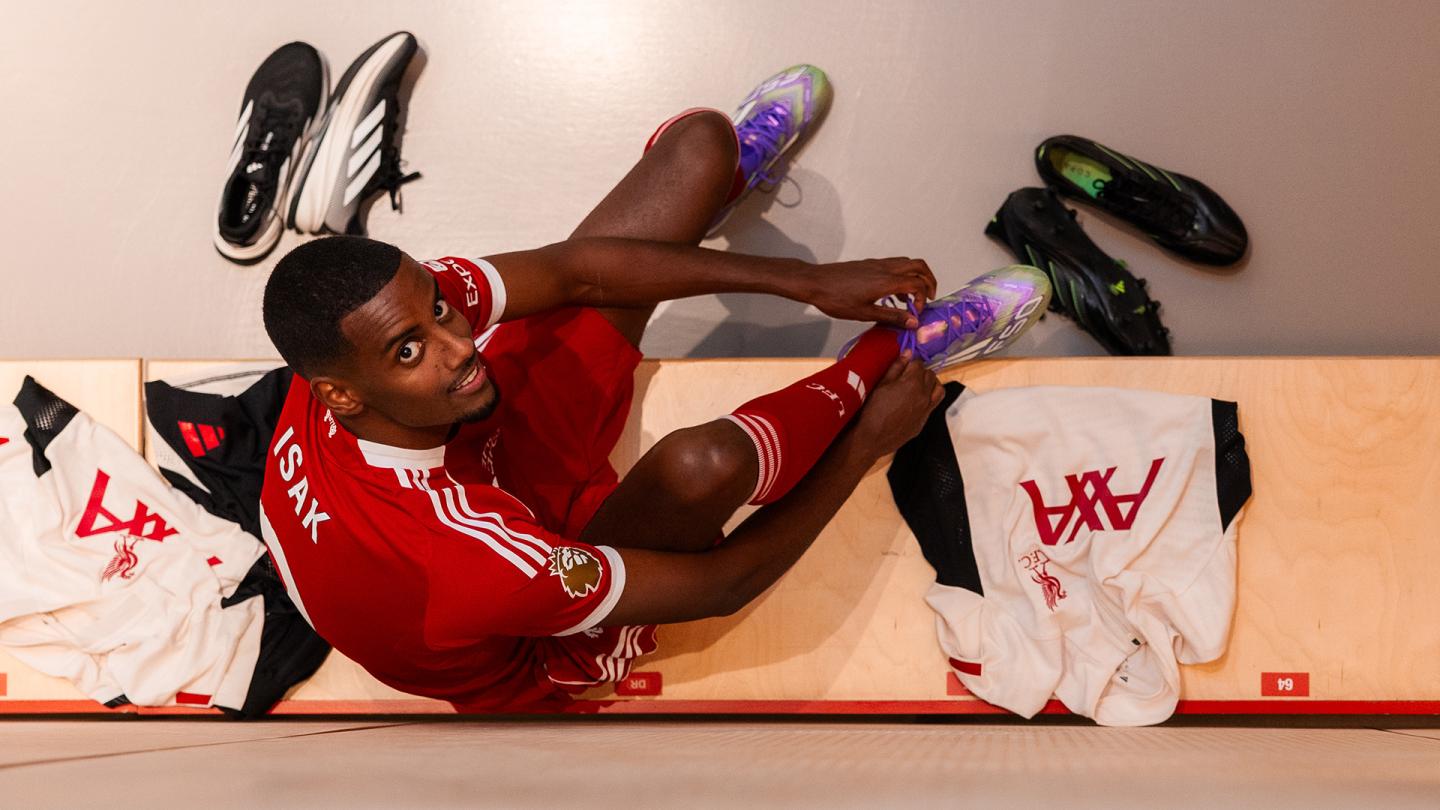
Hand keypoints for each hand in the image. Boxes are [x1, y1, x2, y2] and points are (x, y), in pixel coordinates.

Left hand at [802, 257, 937, 328]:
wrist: (814, 282)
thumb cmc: (835, 299)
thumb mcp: (865, 313)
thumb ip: (892, 316)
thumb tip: (913, 322)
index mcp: (886, 281)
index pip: (918, 284)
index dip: (923, 299)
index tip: (916, 314)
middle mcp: (885, 268)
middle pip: (919, 266)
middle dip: (929, 280)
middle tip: (928, 298)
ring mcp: (877, 264)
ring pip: (907, 263)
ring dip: (915, 277)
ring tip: (911, 299)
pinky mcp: (869, 264)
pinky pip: (894, 265)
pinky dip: (902, 276)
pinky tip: (893, 294)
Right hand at [851, 353, 943, 458]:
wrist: (872, 438)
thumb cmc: (873, 410)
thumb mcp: (881, 385)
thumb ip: (896, 367)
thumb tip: (907, 353)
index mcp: (912, 383)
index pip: (919, 364)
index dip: (911, 363)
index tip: (904, 366)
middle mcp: (924, 395)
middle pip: (931, 375)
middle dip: (921, 372)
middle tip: (908, 376)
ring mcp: (926, 409)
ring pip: (939, 389)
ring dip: (931, 384)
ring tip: (919, 385)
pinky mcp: (925, 420)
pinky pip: (934, 404)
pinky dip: (930, 398)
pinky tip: (918, 400)